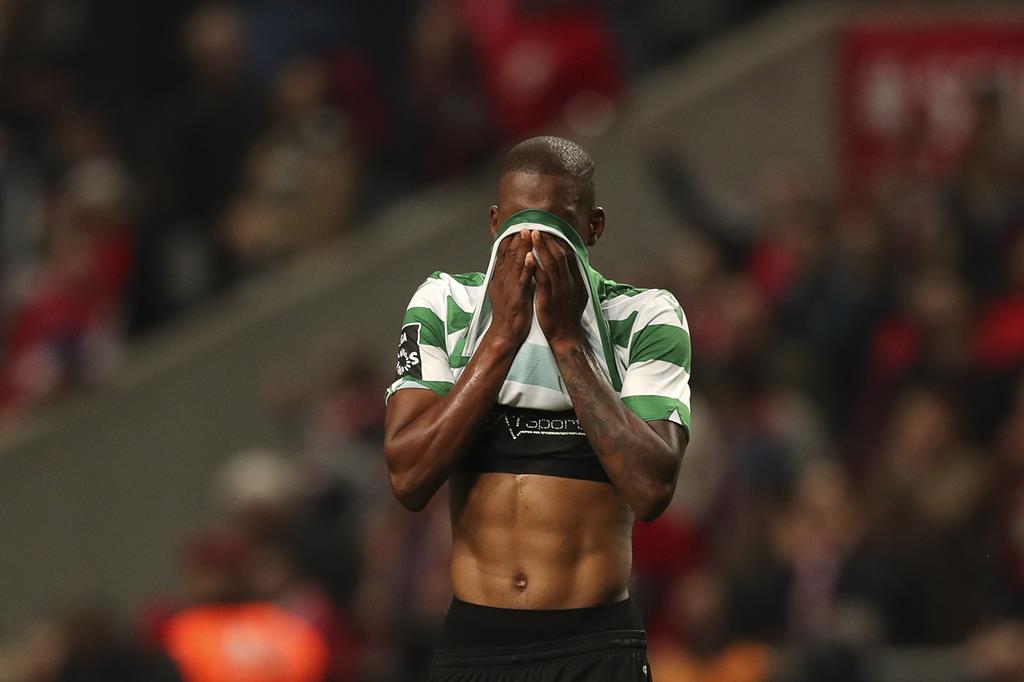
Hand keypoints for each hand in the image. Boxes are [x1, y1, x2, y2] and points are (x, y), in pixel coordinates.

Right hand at [486, 228, 534, 348]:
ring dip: (522, 247)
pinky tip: (531, 256)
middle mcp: (503, 278)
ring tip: (528, 232)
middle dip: (517, 237)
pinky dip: (527, 267)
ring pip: (516, 262)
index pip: (504, 253)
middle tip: (525, 222)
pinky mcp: (518, 295)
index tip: (517, 226)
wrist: (505, 332)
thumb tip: (506, 263)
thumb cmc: (508, 312)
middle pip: (509, 253)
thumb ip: (505, 275)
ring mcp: (510, 286)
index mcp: (501, 276)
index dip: (510, 238)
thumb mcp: (502, 290)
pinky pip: (523, 279)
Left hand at [529, 231, 587, 349]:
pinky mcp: (548, 298)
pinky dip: (536, 265)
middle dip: (549, 240)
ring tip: (533, 234)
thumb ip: (575, 279)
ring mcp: (560, 289)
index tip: (550, 231)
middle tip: (539, 227)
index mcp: (576, 280)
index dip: (559, 242)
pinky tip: (528, 256)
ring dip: (541, 247)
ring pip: (552, 263)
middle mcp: (570, 282)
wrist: (567, 336)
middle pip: (560, 254)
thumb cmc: (568, 317)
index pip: (569, 255)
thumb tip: (574, 265)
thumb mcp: (577, 295)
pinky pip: (542, 278)